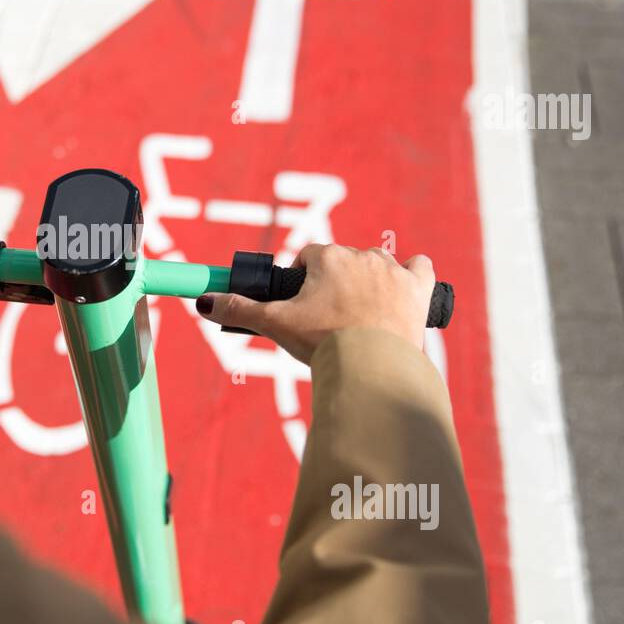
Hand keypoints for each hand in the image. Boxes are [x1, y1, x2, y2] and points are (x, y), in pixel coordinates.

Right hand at [195, 243, 434, 363]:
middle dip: (334, 284)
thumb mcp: (276, 324)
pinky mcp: (419, 288)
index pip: (308, 257)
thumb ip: (239, 309)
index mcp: (328, 257)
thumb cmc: (323, 342)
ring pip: (377, 265)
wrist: (372, 367)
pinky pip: (419, 268)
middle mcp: (362, 255)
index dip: (301, 280)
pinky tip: (403, 291)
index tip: (301, 305)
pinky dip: (412, 277)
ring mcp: (394, 270)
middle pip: (342, 261)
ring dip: (368, 282)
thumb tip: (203, 303)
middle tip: (328, 320)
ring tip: (360, 316)